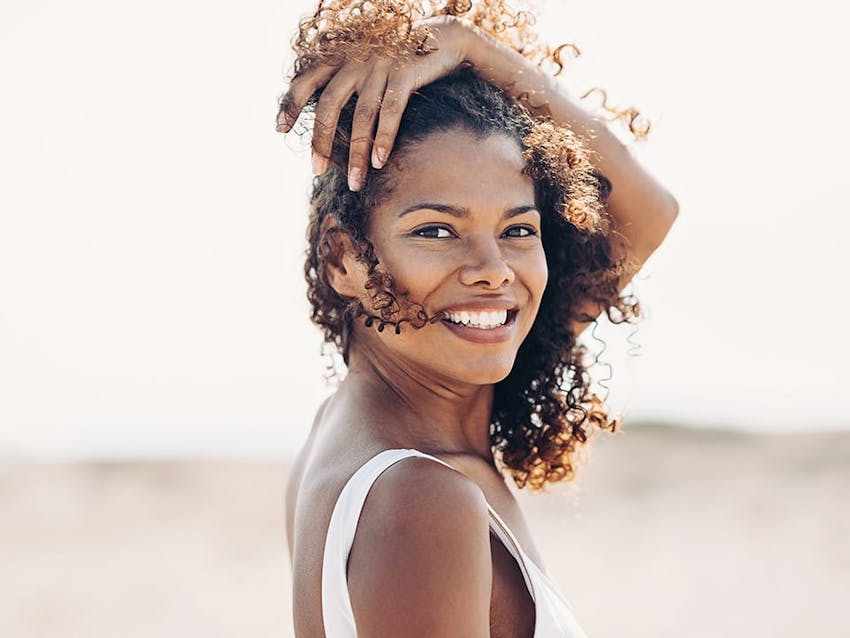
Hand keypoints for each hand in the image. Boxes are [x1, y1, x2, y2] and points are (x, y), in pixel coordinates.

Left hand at [276, 16, 474, 190]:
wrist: (443, 38)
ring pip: (361, 116)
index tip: (279, 129)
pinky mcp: (405, 72)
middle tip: (316, 170)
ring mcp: (380, 65)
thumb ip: (347, 82)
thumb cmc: (402, 60)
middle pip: (329, 104)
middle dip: (321, 141)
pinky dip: (384, 138)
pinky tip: (379, 162)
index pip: (306, 80)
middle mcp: (356, 59)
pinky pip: (391, 111)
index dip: (290, 103)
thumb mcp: (368, 64)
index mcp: (342, 57)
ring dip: (356, 153)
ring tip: (355, 182)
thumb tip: (328, 119)